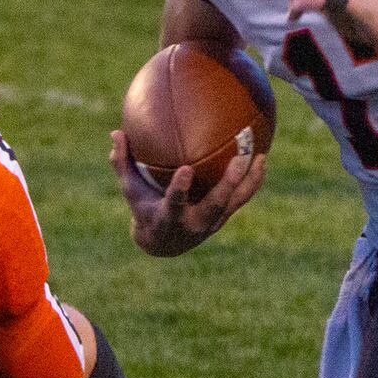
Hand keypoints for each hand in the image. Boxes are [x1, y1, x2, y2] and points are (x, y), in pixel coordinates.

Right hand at [108, 130, 265, 256]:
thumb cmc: (144, 209)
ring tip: (262, 156)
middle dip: (229, 182)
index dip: (181, 188)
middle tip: (239, 158)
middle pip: (216, 203)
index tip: (186, 170)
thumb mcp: (131, 191)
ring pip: (236, 201)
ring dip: (249, 179)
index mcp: (170, 217)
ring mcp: (213, 221)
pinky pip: (242, 197)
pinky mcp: (224, 216)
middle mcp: (195, 222)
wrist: (164, 243)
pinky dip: (253, 180)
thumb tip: (115, 133)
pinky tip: (262, 159)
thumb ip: (123, 163)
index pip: (175, 203)